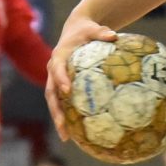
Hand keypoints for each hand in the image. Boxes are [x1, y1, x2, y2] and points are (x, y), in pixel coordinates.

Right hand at [44, 12, 118, 128]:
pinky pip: (63, 102)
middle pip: (51, 93)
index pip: (57, 69)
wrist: (75, 29)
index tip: (68, 91)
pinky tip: (77, 132)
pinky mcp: (61, 85)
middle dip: (55, 110)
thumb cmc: (86, 30)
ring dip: (58, 119)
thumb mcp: (93, 28)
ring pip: (54, 101)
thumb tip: (114, 35)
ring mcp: (55, 79)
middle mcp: (53, 70)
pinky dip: (67, 115)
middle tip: (62, 126)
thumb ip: (102, 32)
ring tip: (66, 137)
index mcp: (59, 56)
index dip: (61, 80)